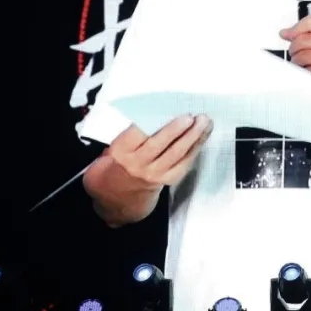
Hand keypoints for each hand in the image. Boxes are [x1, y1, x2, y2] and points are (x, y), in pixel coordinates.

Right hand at [84, 114, 212, 199]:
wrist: (117, 203)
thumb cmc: (111, 171)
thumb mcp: (104, 155)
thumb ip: (122, 139)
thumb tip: (142, 116)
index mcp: (120, 152)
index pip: (135, 134)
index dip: (150, 122)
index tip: (163, 108)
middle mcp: (138, 164)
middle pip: (159, 144)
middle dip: (176, 129)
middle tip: (191, 116)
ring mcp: (154, 174)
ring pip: (176, 154)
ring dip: (193, 137)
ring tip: (205, 122)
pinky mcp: (168, 180)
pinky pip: (184, 163)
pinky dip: (195, 149)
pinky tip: (203, 136)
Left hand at [281, 15, 310, 107]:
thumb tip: (286, 33)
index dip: (295, 28)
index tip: (287, 34)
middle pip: (303, 40)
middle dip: (294, 47)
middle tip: (295, 52)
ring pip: (303, 56)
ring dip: (296, 61)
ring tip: (301, 62)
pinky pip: (308, 70)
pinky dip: (304, 71)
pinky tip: (308, 70)